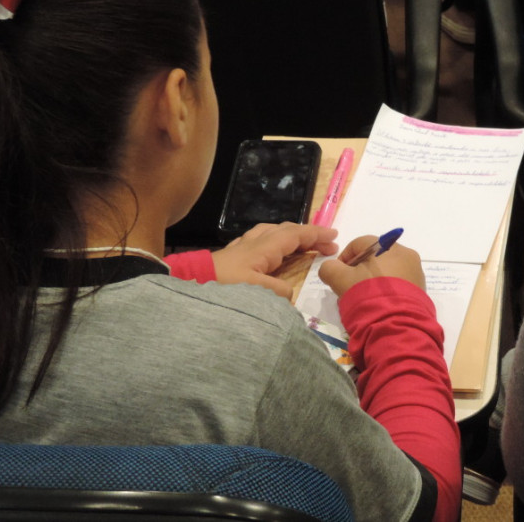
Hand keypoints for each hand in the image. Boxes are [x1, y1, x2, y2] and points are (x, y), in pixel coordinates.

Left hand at [211, 222, 338, 298]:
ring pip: (272, 232)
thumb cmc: (222, 288)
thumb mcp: (256, 293)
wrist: (188, 284)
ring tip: (304, 245)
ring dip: (292, 235)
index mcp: (264, 247)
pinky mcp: (232, 255)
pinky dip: (275, 242)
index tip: (335, 237)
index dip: (316, 234)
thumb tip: (288, 292)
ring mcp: (242, 246)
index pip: (296, 235)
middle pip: (286, 230)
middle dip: (309, 235)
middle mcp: (254, 242)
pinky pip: (260, 240)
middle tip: (327, 245)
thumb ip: (278, 292)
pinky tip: (272, 252)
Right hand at [318, 235, 425, 296]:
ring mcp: (416, 272)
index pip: (360, 244)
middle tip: (350, 286)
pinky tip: (379, 303)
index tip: (338, 274)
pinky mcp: (421, 290)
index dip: (344, 257)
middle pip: (376, 257)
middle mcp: (406, 254)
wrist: (396, 325)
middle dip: (360, 269)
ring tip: (365, 297)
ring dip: (374, 280)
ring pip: (388, 271)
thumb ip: (329, 268)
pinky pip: (399, 284)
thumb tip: (330, 268)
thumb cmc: (367, 295)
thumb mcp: (340, 280)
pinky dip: (387, 289)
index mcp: (387, 246)